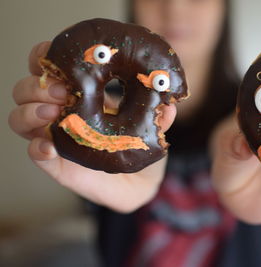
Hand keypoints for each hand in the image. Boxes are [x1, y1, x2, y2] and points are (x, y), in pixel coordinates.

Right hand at [8, 42, 176, 212]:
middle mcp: (61, 113)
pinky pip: (35, 154)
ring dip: (30, 112)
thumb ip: (158, 116)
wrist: (140, 181)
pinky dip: (37, 148)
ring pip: (21, 119)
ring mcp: (56, 138)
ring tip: (52, 113)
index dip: (43, 58)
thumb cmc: (138, 144)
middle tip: (61, 91)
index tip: (52, 54)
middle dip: (37, 86)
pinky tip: (49, 147)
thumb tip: (169, 106)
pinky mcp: (57, 164)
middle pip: (26, 91)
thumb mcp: (150, 124)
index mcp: (80, 95)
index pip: (50, 70)